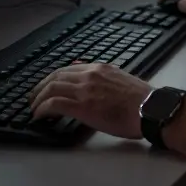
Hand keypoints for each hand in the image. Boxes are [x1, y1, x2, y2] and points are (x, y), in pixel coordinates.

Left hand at [28, 63, 150, 139]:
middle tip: (33, 98)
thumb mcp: (120, 79)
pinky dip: (43, 109)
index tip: (46, 86)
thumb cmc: (142, 101)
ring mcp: (85, 90)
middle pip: (55, 77)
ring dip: (38, 99)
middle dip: (40, 87)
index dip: (52, 78)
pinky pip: (55, 104)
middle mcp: (89, 75)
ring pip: (51, 88)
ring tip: (33, 108)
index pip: (67, 69)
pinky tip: (39, 116)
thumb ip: (102, 77)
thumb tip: (88, 75)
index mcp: (98, 69)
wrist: (152, 110)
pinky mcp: (83, 107)